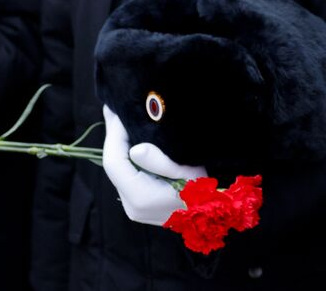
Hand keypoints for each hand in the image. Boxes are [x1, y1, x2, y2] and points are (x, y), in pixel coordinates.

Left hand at [101, 106, 206, 226]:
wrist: (212, 214)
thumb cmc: (204, 191)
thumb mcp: (189, 172)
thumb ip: (161, 161)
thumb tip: (135, 149)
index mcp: (140, 197)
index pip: (114, 162)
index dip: (114, 135)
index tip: (119, 114)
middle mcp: (131, 205)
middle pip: (113, 166)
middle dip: (113, 137)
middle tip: (113, 111)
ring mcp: (133, 207)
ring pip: (117, 171)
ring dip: (119, 146)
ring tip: (121, 122)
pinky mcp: (138, 204)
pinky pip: (125, 176)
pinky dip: (126, 157)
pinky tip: (131, 141)